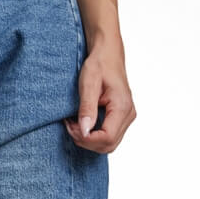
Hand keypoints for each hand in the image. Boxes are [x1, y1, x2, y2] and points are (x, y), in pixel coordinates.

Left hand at [64, 33, 135, 153]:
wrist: (107, 54)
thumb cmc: (99, 64)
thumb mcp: (88, 84)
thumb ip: (87, 108)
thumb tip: (84, 131)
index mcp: (122, 106)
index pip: (107, 137)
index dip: (87, 139)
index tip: (72, 127)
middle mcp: (129, 114)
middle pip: (108, 145)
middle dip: (86, 141)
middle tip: (70, 126)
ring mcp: (127, 117)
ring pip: (108, 144)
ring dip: (89, 140)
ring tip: (75, 125)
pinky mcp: (121, 118)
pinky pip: (108, 137)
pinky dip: (93, 136)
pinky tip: (82, 124)